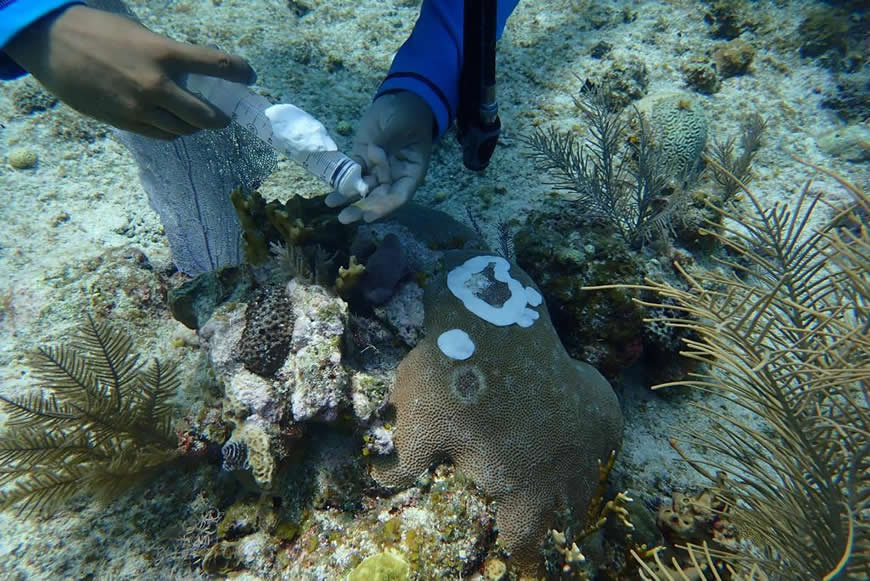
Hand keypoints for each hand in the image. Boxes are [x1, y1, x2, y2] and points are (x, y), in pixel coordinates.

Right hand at [5, 5, 254, 139]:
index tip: (249, 76)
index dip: (240, 72)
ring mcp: (140, 108)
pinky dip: (172, 131)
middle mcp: (157, 85)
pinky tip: (171, 123)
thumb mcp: (142, 36)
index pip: (217, 65)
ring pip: (184, 130)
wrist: (52, 43)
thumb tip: (196, 73)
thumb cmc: (99, 32)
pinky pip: (161, 135)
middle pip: (207, 115)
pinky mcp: (125, 122)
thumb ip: (170, 57)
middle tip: (225, 115)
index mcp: (164, 53)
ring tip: (196, 120)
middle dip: (222, 118)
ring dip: (195, 126)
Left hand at [326, 91, 433, 222]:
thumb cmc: (408, 113)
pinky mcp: (363, 158)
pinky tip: (329, 190)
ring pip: (363, 188)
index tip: (368, 216)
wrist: (400, 98)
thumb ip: (389, 142)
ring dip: (348, 197)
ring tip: (331, 204)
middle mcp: (394, 175)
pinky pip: (351, 173)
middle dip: (362, 208)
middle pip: (378, 197)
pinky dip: (341, 181)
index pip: (399, 195)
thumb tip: (374, 154)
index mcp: (411, 171)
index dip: (384, 207)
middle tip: (345, 217)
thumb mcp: (402, 126)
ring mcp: (377, 168)